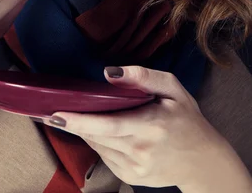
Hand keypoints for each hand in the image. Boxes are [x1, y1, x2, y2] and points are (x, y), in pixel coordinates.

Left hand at [42, 65, 230, 188]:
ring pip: (98, 146)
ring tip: (70, 115)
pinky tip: (97, 129)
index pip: (109, 124)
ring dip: (83, 131)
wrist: (203, 161)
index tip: (57, 113)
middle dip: (71, 124)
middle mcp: (142, 150)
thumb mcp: (173, 88)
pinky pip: (105, 156)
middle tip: (48, 112)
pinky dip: (97, 141)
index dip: (81, 120)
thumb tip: (109, 73)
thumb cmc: (187, 118)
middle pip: (97, 136)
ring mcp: (136, 168)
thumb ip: (143, 76)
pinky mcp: (131, 178)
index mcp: (152, 125)